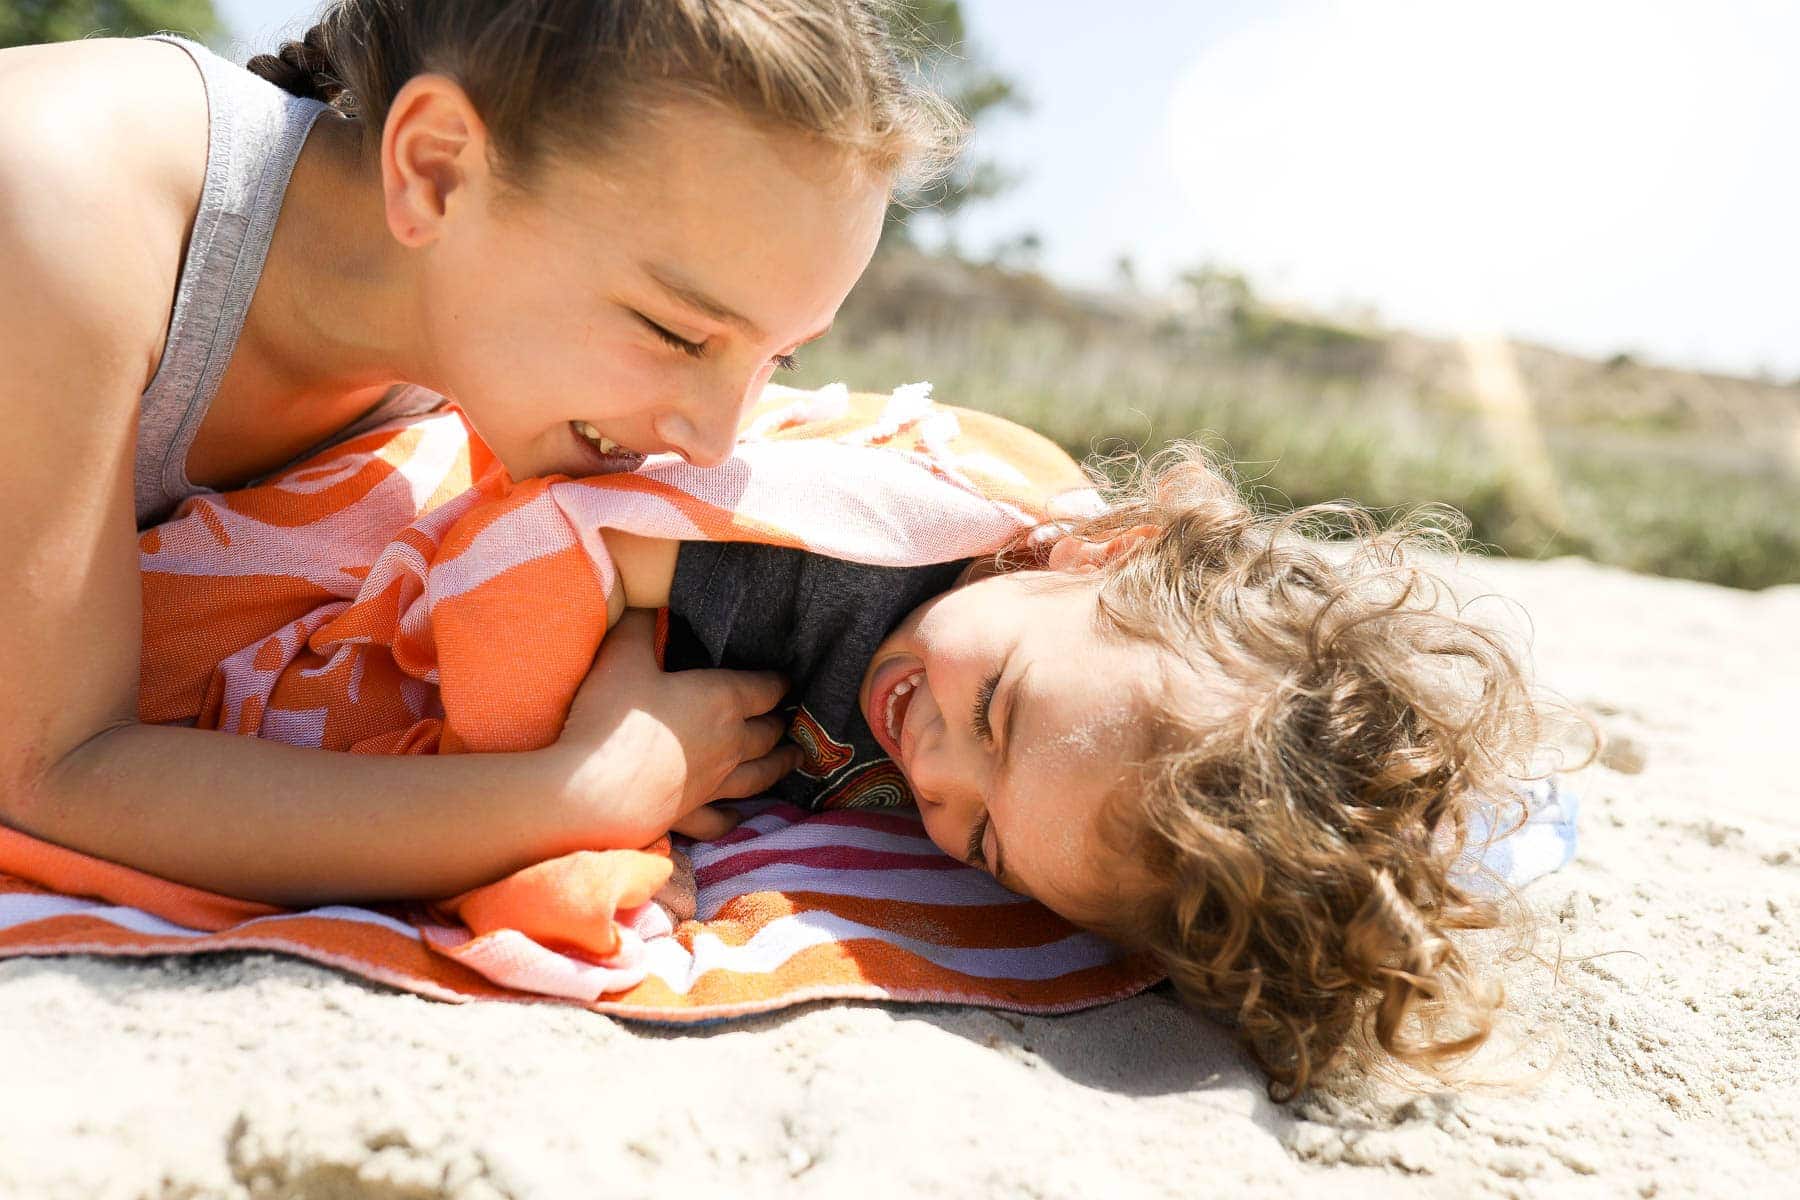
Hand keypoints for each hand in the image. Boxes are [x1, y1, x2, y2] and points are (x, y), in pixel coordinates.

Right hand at [548, 610, 800, 847]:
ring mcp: (713, 784)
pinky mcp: (690, 814)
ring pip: (759, 775)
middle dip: (781, 723)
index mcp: (721, 700)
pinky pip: (720, 819)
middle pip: (768, 733)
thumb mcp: (623, 655)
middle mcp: (728, 743)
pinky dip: (732, 818)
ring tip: (794, 760)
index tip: (787, 680)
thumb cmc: (612, 719)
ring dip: (779, 765)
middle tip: (791, 719)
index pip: (764, 689)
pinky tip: (736, 817)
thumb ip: (642, 623)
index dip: (779, 683)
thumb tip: (651, 598)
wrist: (592, 793)